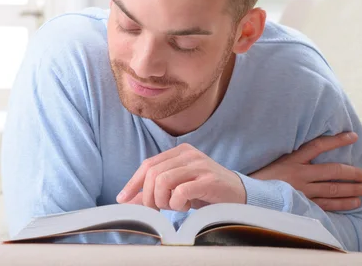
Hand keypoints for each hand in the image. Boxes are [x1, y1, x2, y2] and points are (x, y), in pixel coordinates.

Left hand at [116, 143, 244, 211]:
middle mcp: (189, 154)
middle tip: (155, 210)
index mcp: (180, 152)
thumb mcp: (178, 187)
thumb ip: (155, 190)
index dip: (133, 183)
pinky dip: (177, 204)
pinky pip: (181, 192)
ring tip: (174, 206)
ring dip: (163, 201)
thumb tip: (128, 200)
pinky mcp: (209, 180)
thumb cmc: (205, 191)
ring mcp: (200, 165)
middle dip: (148, 197)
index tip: (123, 199)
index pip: (148, 164)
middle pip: (153, 173)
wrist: (238, 194)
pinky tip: (186, 206)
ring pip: (163, 181)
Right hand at [250, 132, 361, 210]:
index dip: (337, 140)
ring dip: (351, 189)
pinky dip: (342, 203)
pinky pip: (326, 205)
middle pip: (332, 171)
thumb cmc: (260, 177)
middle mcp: (299, 174)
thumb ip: (293, 156)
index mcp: (292, 159)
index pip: (318, 145)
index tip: (352, 136)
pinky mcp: (302, 204)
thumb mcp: (275, 160)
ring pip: (332, 189)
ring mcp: (302, 191)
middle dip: (352, 172)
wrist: (245, 196)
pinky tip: (354, 202)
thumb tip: (313, 150)